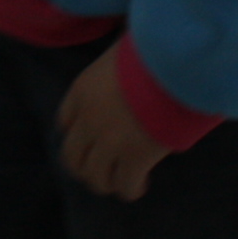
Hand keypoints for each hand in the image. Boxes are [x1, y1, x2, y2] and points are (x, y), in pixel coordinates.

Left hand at [56, 49, 168, 200]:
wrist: (173, 62)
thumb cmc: (151, 50)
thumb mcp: (119, 53)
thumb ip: (113, 72)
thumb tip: (123, 76)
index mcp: (82, 91)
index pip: (64, 122)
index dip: (77, 134)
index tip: (91, 139)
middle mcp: (88, 119)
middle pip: (73, 157)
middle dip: (86, 166)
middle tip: (104, 168)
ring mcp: (109, 141)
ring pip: (96, 178)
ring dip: (107, 182)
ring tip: (122, 179)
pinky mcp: (134, 158)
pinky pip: (125, 186)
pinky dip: (131, 189)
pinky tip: (140, 184)